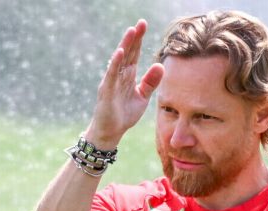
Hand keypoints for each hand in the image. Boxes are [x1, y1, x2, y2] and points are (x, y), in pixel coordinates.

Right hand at [85, 20, 163, 148]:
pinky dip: (115, 64)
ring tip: (132, 32)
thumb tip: (161, 65)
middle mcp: (119, 75)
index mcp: (128, 76)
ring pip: (119, 60)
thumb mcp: (142, 97)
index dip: (139, 40)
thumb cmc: (124, 114)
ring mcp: (112, 81)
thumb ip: (150, 82)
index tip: (144, 25)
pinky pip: (111, 75)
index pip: (134, 54)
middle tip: (141, 23)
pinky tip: (119, 53)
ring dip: (125, 46)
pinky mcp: (106, 91)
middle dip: (134, 38)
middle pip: (127, 53)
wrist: (111, 131)